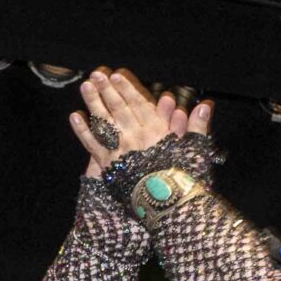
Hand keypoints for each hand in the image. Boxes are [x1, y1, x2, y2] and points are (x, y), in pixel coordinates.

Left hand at [71, 69, 201, 174]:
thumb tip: (205, 107)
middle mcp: (135, 137)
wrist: (169, 207)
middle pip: (118, 108)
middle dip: (107, 89)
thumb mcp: (196, 152)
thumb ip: (198, 128)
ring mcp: (119, 150)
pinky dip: (82, 129)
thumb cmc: (185, 181)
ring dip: (93, 102)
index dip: (127, 89)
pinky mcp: (108, 165)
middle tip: (96, 73)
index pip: (139, 104)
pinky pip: (92, 144)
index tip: (117, 75)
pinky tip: (75, 116)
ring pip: (103, 121)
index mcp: (157, 132)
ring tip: (85, 86)